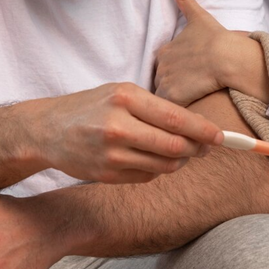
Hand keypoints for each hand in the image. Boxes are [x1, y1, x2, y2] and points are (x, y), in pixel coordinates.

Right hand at [29, 81, 223, 183]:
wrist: (47, 129)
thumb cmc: (91, 106)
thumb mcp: (121, 92)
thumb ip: (156, 107)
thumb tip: (198, 126)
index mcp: (125, 97)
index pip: (176, 118)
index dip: (204, 131)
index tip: (221, 137)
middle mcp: (118, 126)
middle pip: (175, 147)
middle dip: (197, 149)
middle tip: (206, 147)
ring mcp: (111, 154)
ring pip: (164, 165)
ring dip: (180, 161)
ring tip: (180, 151)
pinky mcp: (107, 175)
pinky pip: (147, 176)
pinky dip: (157, 169)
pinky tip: (151, 158)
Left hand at [154, 0, 232, 105]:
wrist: (227, 57)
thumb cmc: (215, 38)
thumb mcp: (198, 16)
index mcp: (163, 52)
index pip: (163, 68)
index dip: (176, 74)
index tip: (190, 78)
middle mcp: (160, 67)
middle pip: (162, 84)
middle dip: (173, 90)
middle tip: (190, 94)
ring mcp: (165, 83)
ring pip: (164, 99)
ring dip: (173, 103)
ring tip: (188, 107)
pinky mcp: (172, 98)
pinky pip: (169, 112)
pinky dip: (176, 115)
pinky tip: (187, 116)